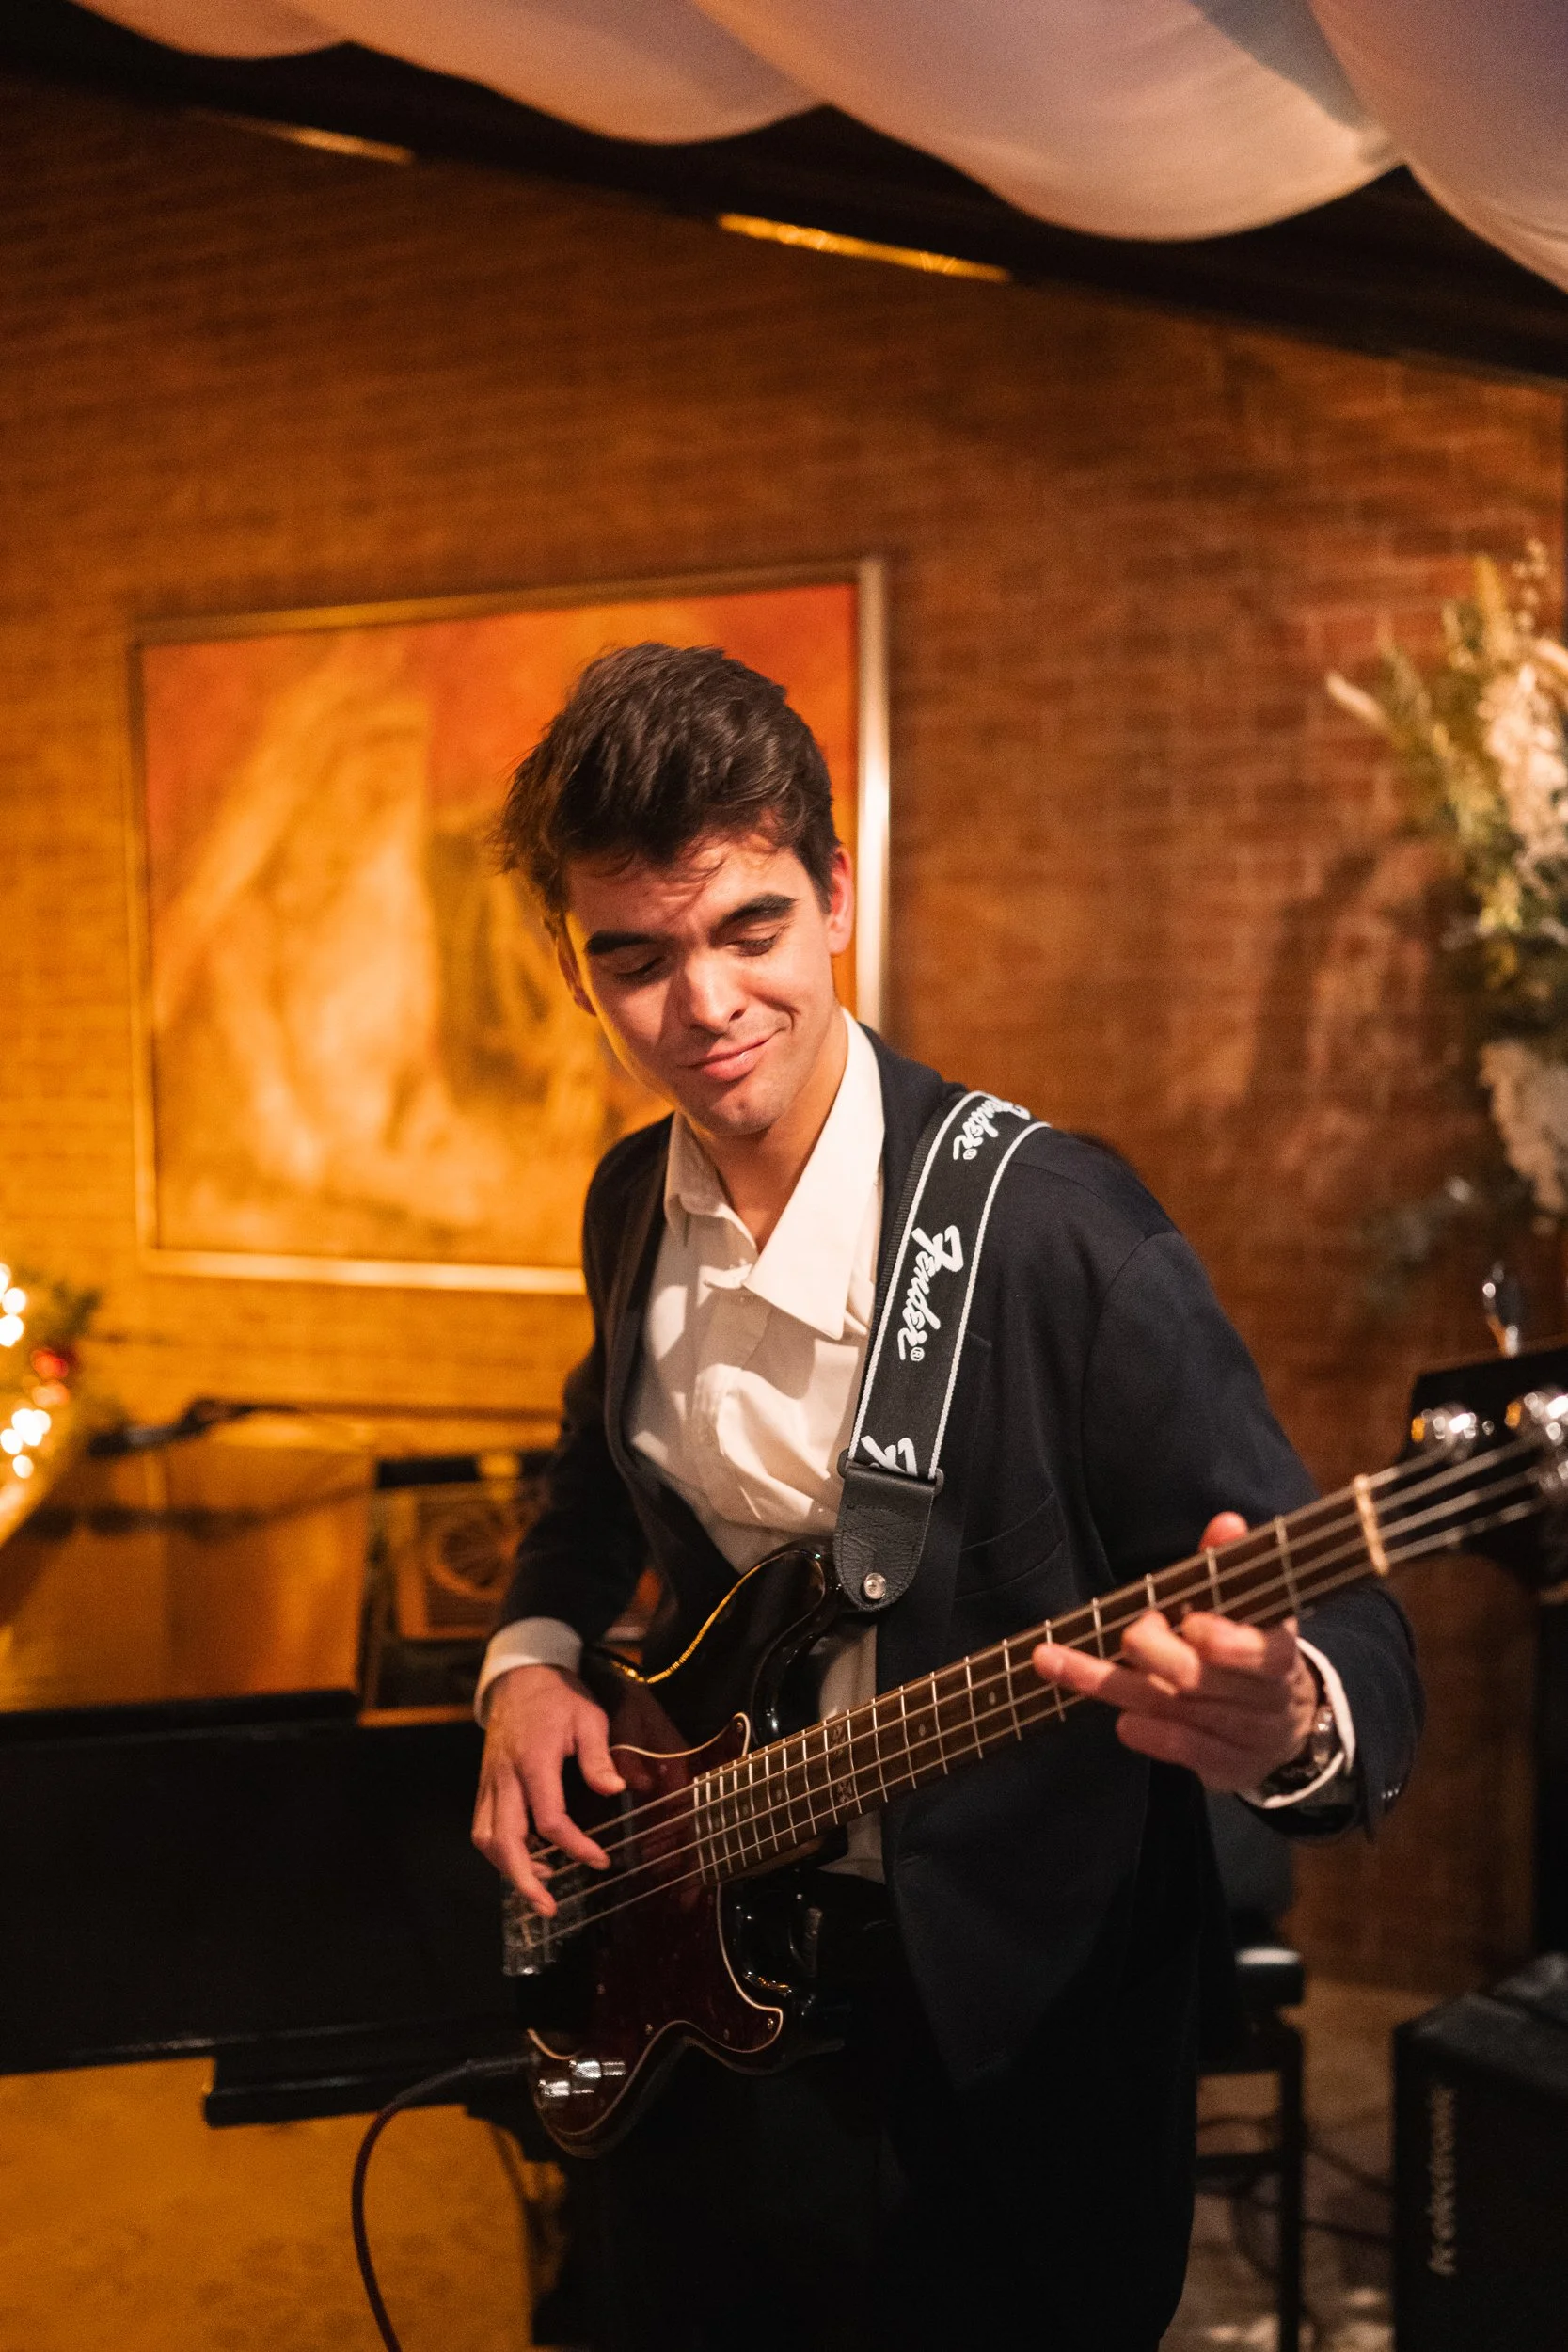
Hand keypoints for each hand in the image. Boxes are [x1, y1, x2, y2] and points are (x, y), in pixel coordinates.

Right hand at [471, 1663, 625, 1914]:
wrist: (519, 1675)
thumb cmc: (558, 1696)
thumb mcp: (588, 1717)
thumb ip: (597, 1756)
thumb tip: (616, 1788)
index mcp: (533, 1761)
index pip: (549, 1819)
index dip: (575, 1846)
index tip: (601, 1861)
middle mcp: (505, 1776)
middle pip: (504, 1840)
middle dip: (524, 1880)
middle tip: (549, 1908)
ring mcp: (490, 1781)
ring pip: (486, 1838)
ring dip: (508, 1869)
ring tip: (540, 1885)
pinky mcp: (485, 1784)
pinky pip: (483, 1825)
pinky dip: (500, 1851)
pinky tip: (527, 1858)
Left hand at [1030, 1513, 1319, 1791]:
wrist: (1284, 1729)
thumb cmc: (1249, 1650)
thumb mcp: (1246, 1610)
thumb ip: (1228, 1569)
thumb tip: (1226, 1523)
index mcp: (1277, 1650)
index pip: (1263, 1651)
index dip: (1229, 1642)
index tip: (1193, 1623)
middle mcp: (1266, 1698)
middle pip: (1199, 1680)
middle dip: (1156, 1654)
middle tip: (1131, 1633)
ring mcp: (1245, 1737)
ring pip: (1174, 1711)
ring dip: (1111, 1684)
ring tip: (1054, 1661)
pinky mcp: (1224, 1767)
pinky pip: (1178, 1749)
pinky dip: (1144, 1731)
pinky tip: (1118, 1717)